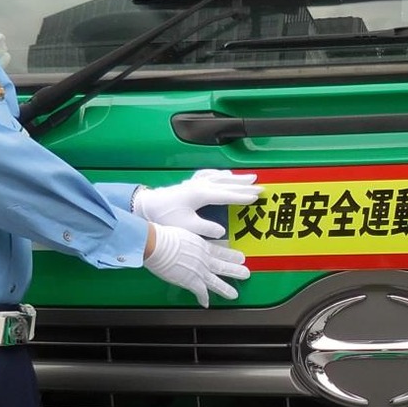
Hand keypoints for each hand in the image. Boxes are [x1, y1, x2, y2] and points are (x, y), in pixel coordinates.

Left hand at [133, 170, 260, 239]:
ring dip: (236, 178)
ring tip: (250, 178)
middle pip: (227, 183)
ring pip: (220, 177)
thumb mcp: (187, 227)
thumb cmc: (165, 217)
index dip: (243, 196)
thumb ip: (206, 229)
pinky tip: (224, 174)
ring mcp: (195, 182)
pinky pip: (210, 175)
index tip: (257, 197)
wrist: (147, 206)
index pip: (227, 195)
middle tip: (261, 186)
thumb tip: (222, 232)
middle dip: (245, 185)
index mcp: (201, 195)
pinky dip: (221, 174)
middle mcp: (200, 185)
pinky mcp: (190, 183)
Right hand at [142, 224, 249, 307]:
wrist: (158, 244)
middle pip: (222, 266)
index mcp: (201, 245)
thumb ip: (186, 240)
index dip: (230, 255)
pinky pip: (200, 292)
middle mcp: (203, 258)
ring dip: (225, 289)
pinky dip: (203, 298)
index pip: (219, 251)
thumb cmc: (164, 235)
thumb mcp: (182, 232)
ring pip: (216, 282)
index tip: (239, 257)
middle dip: (235, 270)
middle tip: (245, 273)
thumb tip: (182, 242)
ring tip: (234, 294)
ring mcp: (199, 270)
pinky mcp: (191, 281)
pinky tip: (205, 303)